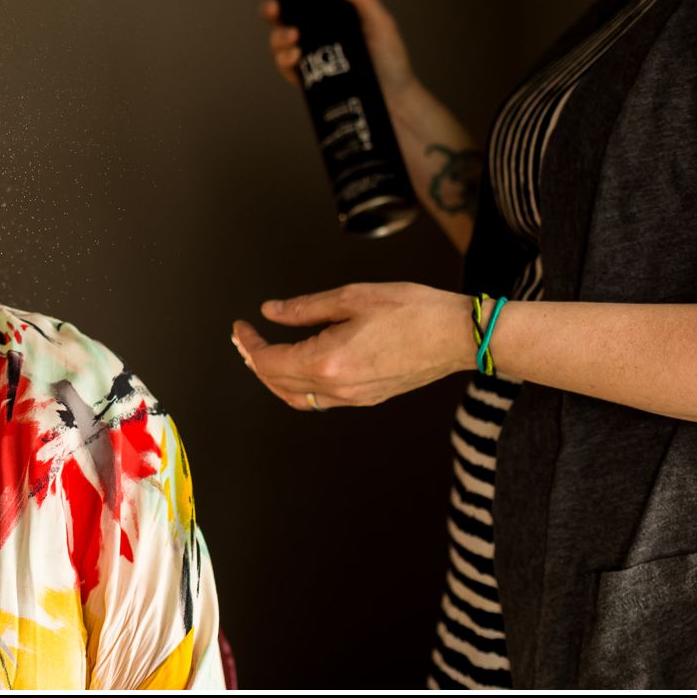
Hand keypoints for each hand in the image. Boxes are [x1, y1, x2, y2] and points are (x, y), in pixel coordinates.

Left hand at [232, 283, 476, 410]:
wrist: (454, 336)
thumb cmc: (412, 310)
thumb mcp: (352, 297)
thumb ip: (306, 309)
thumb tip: (271, 312)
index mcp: (327, 361)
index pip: (270, 361)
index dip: (249, 344)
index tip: (241, 327)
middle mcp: (336, 388)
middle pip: (278, 383)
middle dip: (256, 362)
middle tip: (246, 340)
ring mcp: (351, 399)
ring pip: (297, 398)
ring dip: (276, 379)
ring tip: (265, 356)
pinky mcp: (365, 399)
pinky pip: (320, 401)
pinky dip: (300, 387)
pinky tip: (299, 367)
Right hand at [262, 0, 414, 114]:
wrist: (393, 104)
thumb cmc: (392, 63)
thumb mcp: (381, 24)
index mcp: (337, 13)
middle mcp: (322, 32)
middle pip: (288, 14)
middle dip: (274, 9)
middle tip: (275, 10)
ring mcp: (313, 56)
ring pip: (281, 40)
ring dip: (279, 37)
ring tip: (295, 41)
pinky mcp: (309, 81)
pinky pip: (286, 67)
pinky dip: (283, 61)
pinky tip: (294, 58)